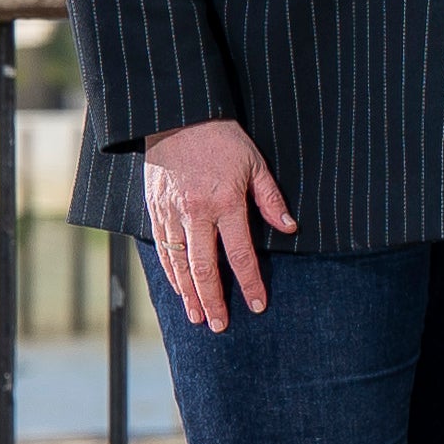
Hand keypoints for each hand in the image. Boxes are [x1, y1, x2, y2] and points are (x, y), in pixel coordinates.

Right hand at [141, 118, 294, 333]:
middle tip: (220, 326)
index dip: (250, 282)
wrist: (178, 117)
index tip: (258, 304)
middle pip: (205, 268)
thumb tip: (289, 227)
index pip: (240, 253)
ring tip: (198, 317)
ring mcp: (171, 214)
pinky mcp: (154, 210)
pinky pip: (161, 250)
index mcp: (225, 203)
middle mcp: (196, 214)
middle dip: (214, 300)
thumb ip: (270, 198)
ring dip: (189, 294)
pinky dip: (169, 273)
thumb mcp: (255, 164)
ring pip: (179, 264)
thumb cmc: (223, 139)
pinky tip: (178, 289)